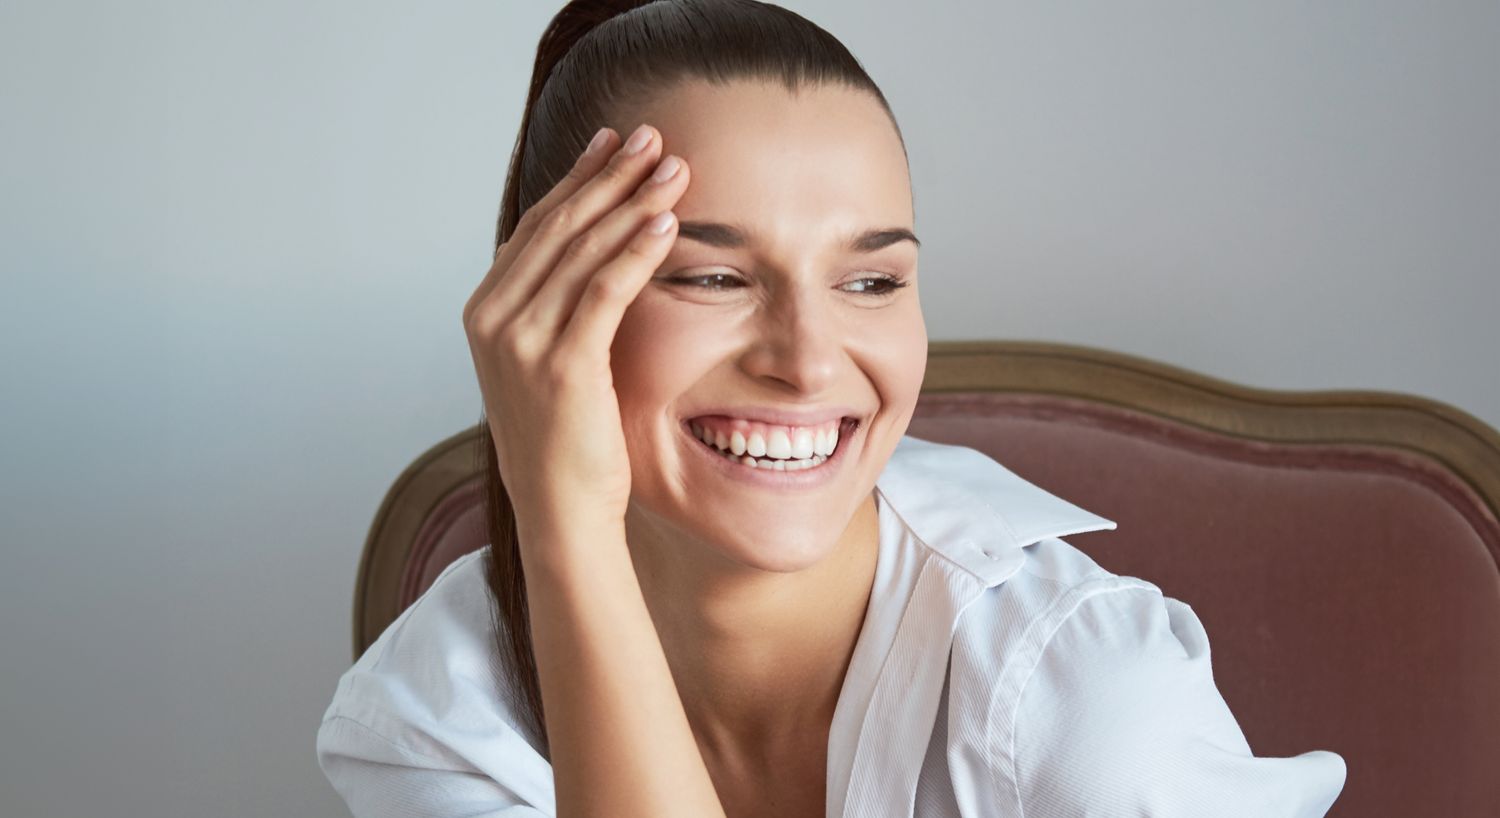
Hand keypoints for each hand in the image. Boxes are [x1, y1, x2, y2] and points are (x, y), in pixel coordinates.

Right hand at [462, 124, 689, 542]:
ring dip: (631, 200)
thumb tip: (592, 257)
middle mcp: (493, 318)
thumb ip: (555, 309)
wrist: (560, 511)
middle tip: (652, 137)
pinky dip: (636, 250)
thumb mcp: (546, 362)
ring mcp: (521, 341)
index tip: (614, 143)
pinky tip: (665, 222)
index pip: (537, 227)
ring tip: (672, 167)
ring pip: (583, 249)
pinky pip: (604, 290)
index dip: (578, 180)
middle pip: (559, 225)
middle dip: (609, 174)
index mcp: (486, 311)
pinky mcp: (561, 364)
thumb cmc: (565, 440)